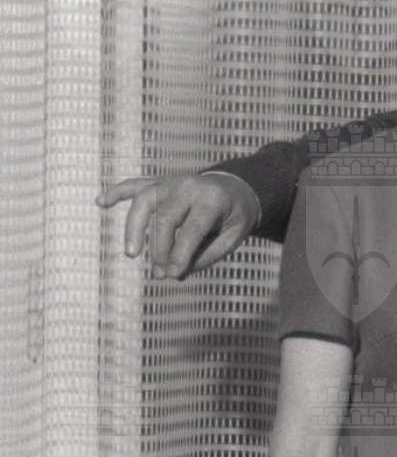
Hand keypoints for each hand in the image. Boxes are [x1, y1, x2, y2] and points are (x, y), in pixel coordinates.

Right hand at [99, 170, 257, 276]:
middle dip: (160, 249)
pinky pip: (134, 184)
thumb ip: (208, 255)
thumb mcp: (233, 237)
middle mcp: (189, 185)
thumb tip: (177, 273)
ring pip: (145, 201)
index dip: (181, 254)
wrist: (236, 187)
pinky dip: (116, 192)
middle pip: (166, 217)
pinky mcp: (159, 181)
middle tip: (159, 274)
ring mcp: (171, 181)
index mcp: (212, 198)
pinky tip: (100, 203)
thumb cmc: (234, 216)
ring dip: (134, 228)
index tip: (173, 275)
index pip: (192, 229)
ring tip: (132, 254)